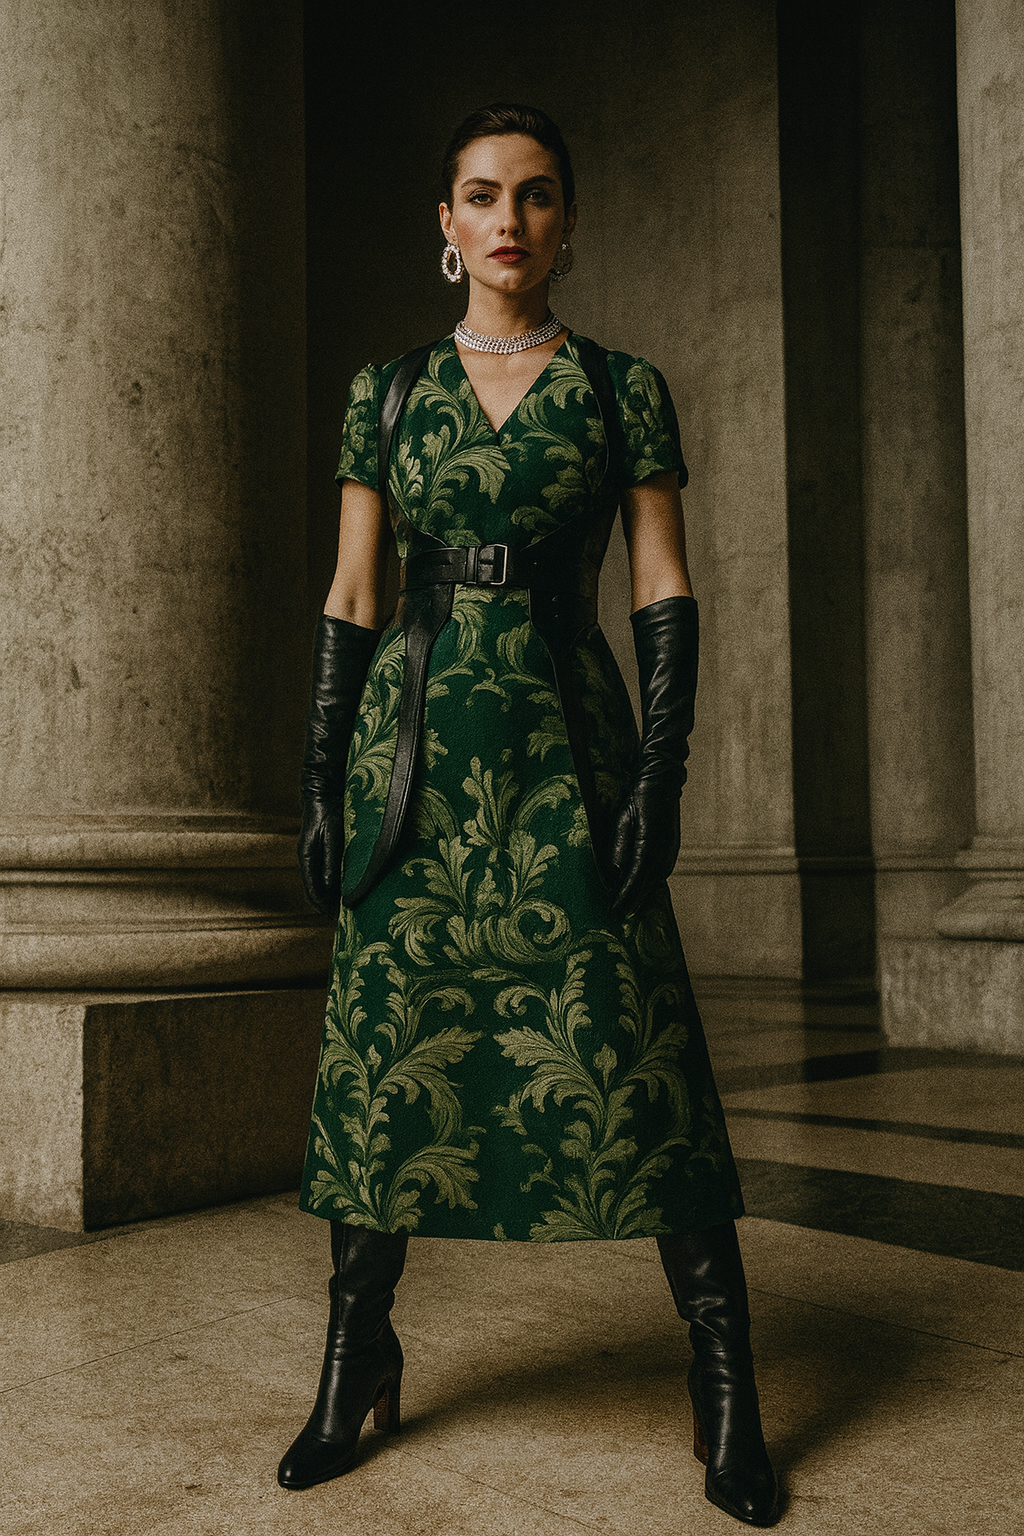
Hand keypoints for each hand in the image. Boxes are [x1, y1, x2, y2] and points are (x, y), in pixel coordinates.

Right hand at [298, 797, 344, 914]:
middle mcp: (310, 860)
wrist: (325, 794)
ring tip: (349, 907)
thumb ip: (331, 861)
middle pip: (317, 891)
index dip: (323, 906)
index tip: (335, 918)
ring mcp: (316, 856)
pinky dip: (337, 884)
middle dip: (329, 905)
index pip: (312, 891)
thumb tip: (331, 886)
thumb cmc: (327, 813)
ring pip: (323, 884)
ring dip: (334, 896)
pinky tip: (349, 888)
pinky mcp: (324, 852)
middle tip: (345, 918)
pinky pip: (329, 874)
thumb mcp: (331, 837)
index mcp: (306, 858)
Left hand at [610, 776, 680, 915]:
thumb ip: (618, 850)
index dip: (625, 898)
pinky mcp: (671, 852)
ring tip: (624, 909)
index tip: (614, 913)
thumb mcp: (620, 821)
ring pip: (653, 883)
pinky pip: (658, 875)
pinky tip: (638, 892)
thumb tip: (613, 877)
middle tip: (615, 918)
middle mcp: (664, 853)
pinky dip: (647, 885)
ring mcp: (670, 854)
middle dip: (631, 903)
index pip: (635, 879)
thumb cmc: (636, 800)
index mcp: (650, 845)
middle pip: (646, 886)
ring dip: (640, 896)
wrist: (661, 784)